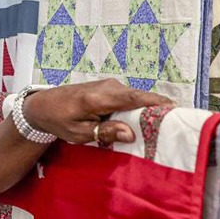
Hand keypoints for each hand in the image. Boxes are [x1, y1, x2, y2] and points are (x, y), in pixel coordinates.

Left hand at [22, 79, 173, 144]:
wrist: (43, 105)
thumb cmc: (59, 120)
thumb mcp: (78, 133)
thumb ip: (104, 132)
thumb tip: (131, 133)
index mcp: (97, 98)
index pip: (133, 98)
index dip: (156, 103)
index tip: (175, 111)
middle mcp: (107, 87)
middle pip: (139, 97)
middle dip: (157, 110)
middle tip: (173, 128)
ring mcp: (109, 85)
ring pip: (135, 97)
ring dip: (147, 111)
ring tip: (161, 127)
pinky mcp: (109, 87)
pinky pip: (129, 97)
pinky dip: (137, 108)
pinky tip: (143, 122)